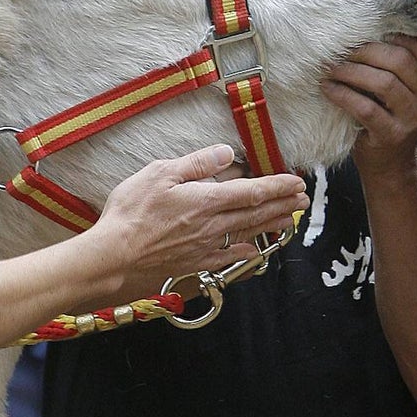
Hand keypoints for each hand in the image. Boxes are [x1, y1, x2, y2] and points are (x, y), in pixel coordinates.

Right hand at [88, 145, 308, 304]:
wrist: (112, 258)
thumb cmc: (131, 213)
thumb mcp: (160, 174)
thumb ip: (197, 163)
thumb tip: (226, 153)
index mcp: (207, 200)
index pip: (252, 191)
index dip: (277, 186)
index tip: (296, 182)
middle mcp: (213, 225)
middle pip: (256, 213)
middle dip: (283, 204)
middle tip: (303, 200)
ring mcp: (205, 247)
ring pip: (247, 233)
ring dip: (271, 224)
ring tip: (289, 219)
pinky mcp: (194, 264)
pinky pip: (228, 257)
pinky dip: (246, 253)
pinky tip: (254, 252)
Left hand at [320, 36, 416, 176]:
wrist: (391, 163)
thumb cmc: (389, 115)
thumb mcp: (402, 88)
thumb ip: (395, 62)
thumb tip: (362, 27)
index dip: (397, 35)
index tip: (371, 32)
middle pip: (400, 60)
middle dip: (366, 51)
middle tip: (342, 50)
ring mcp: (413, 117)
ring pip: (383, 82)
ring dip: (351, 71)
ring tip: (331, 68)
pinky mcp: (392, 134)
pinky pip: (365, 107)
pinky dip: (342, 94)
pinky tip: (328, 88)